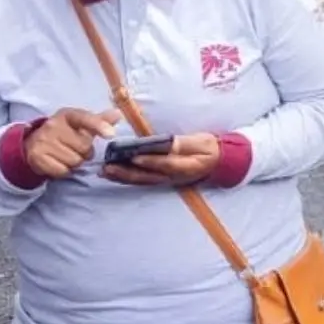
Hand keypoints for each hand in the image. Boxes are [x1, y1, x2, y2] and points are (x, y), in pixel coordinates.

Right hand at [23, 108, 119, 178]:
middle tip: (76, 149)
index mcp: (67, 115)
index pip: (85, 118)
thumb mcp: (80, 124)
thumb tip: (118, 114)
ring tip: (67, 155)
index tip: (111, 134)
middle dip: (85, 152)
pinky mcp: (37, 156)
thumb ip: (100, 120)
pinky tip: (58, 163)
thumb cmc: (64, 133)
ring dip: (75, 163)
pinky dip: (64, 171)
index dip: (99, 126)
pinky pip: (62, 170)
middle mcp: (53, 125)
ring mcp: (43, 140)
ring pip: (75, 161)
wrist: (33, 143)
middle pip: (84, 147)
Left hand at [102, 133, 221, 186]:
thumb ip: (184, 144)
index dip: (150, 160)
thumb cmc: (209, 148)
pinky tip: (114, 174)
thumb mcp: (202, 142)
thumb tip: (168, 143)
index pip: (165, 164)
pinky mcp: (161, 179)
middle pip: (147, 177)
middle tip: (108, 167)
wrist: (219, 161)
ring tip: (105, 171)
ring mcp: (166, 180)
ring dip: (122, 177)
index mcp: (186, 166)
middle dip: (126, 172)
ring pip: (142, 181)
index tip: (134, 156)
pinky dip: (126, 178)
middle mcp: (173, 177)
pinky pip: (142, 180)